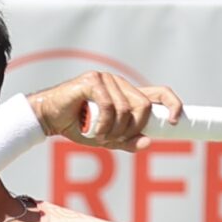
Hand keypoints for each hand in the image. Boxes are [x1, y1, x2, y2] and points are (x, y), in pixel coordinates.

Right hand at [28, 71, 182, 151]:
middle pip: (143, 107)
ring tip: (97, 135)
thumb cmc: (77, 126)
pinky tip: (92, 130)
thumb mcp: (106, 138)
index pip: (158, 93)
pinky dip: (102, 125)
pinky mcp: (93, 81)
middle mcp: (120, 83)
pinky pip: (109, 106)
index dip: (172, 104)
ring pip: (125, 110)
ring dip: (112, 131)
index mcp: (127, 94)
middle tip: (113, 139)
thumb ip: (127, 141)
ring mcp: (107, 79)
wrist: (48, 118)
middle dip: (131, 129)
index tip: (172, 121)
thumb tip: (148, 142)